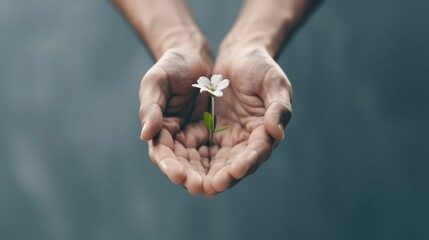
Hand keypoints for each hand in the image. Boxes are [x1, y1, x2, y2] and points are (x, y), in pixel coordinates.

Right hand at [139, 46, 212, 194]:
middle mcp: (175, 138)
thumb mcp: (156, 81)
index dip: (169, 166)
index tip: (179, 175)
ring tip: (219, 185)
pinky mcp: (212, 134)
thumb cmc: (171, 66)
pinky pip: (219, 152)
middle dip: (191, 177)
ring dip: (209, 175)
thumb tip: (145, 135)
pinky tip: (234, 170)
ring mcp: (194, 138)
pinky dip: (225, 162)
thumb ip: (150, 107)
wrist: (194, 56)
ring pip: (202, 163)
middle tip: (202, 188)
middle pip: (182, 164)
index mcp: (158, 128)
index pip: (161, 153)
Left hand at [203, 46, 292, 195]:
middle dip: (224, 177)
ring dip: (205, 175)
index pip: (258, 151)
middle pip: (235, 165)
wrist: (238, 55)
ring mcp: (228, 139)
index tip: (236, 170)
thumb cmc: (260, 66)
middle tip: (210, 187)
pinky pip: (199, 150)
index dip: (248, 162)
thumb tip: (277, 133)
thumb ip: (278, 106)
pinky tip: (180, 169)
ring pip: (216, 163)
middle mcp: (247, 141)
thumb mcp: (274, 82)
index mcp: (265, 131)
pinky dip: (191, 160)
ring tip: (192, 184)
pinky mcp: (210, 133)